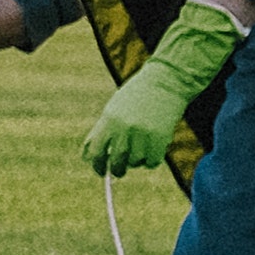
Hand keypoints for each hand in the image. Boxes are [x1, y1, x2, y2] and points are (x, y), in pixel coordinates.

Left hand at [79, 4, 247, 178]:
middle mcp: (124, 128)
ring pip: (135, 163)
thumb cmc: (136, 97)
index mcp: (109, 120)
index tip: (101, 170)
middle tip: (120, 171)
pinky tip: (152, 150)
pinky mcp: (160, 138)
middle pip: (116, 162)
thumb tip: (88, 157)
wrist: (165, 82)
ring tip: (140, 148)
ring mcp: (143, 134)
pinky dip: (151, 161)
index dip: (97, 165)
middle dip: (117, 170)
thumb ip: (101, 132)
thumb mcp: (113, 110)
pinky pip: (152, 162)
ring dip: (137, 162)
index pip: (95, 153)